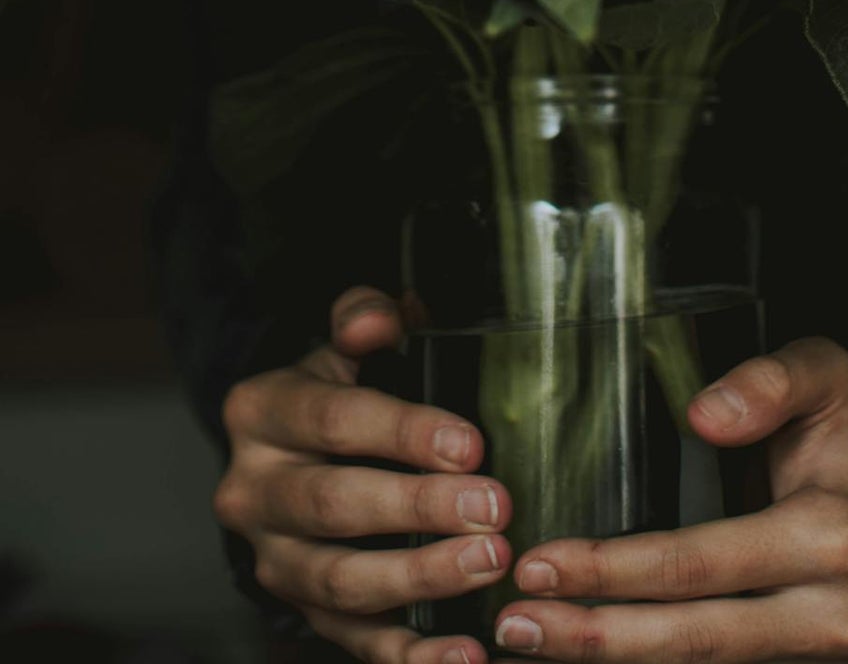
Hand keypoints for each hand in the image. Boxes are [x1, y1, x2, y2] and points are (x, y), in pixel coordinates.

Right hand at [215, 284, 511, 663]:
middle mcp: (252, 492)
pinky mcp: (302, 614)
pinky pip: (354, 643)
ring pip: (340, 582)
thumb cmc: (335, 390)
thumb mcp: (341, 345)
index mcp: (260, 412)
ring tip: (488, 565)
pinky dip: (410, 656)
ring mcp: (274, 562)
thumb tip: (382, 319)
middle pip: (334, 505)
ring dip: (420, 578)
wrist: (292, 456)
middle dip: (419, 509)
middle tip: (494, 510)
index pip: (333, 420)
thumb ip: (362, 319)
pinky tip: (463, 655)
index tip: (471, 445)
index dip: (404, 432)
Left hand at [493, 337, 847, 662]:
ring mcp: (817, 656)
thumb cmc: (841, 437)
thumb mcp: (826, 374)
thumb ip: (770, 380)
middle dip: (597, 635)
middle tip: (514, 620)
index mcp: (834, 537)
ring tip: (528, 639)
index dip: (617, 571)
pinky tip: (585, 652)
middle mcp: (834, 615)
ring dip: (609, 660)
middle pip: (696, 638)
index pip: (704, 565)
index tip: (542, 560)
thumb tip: (704, 413)